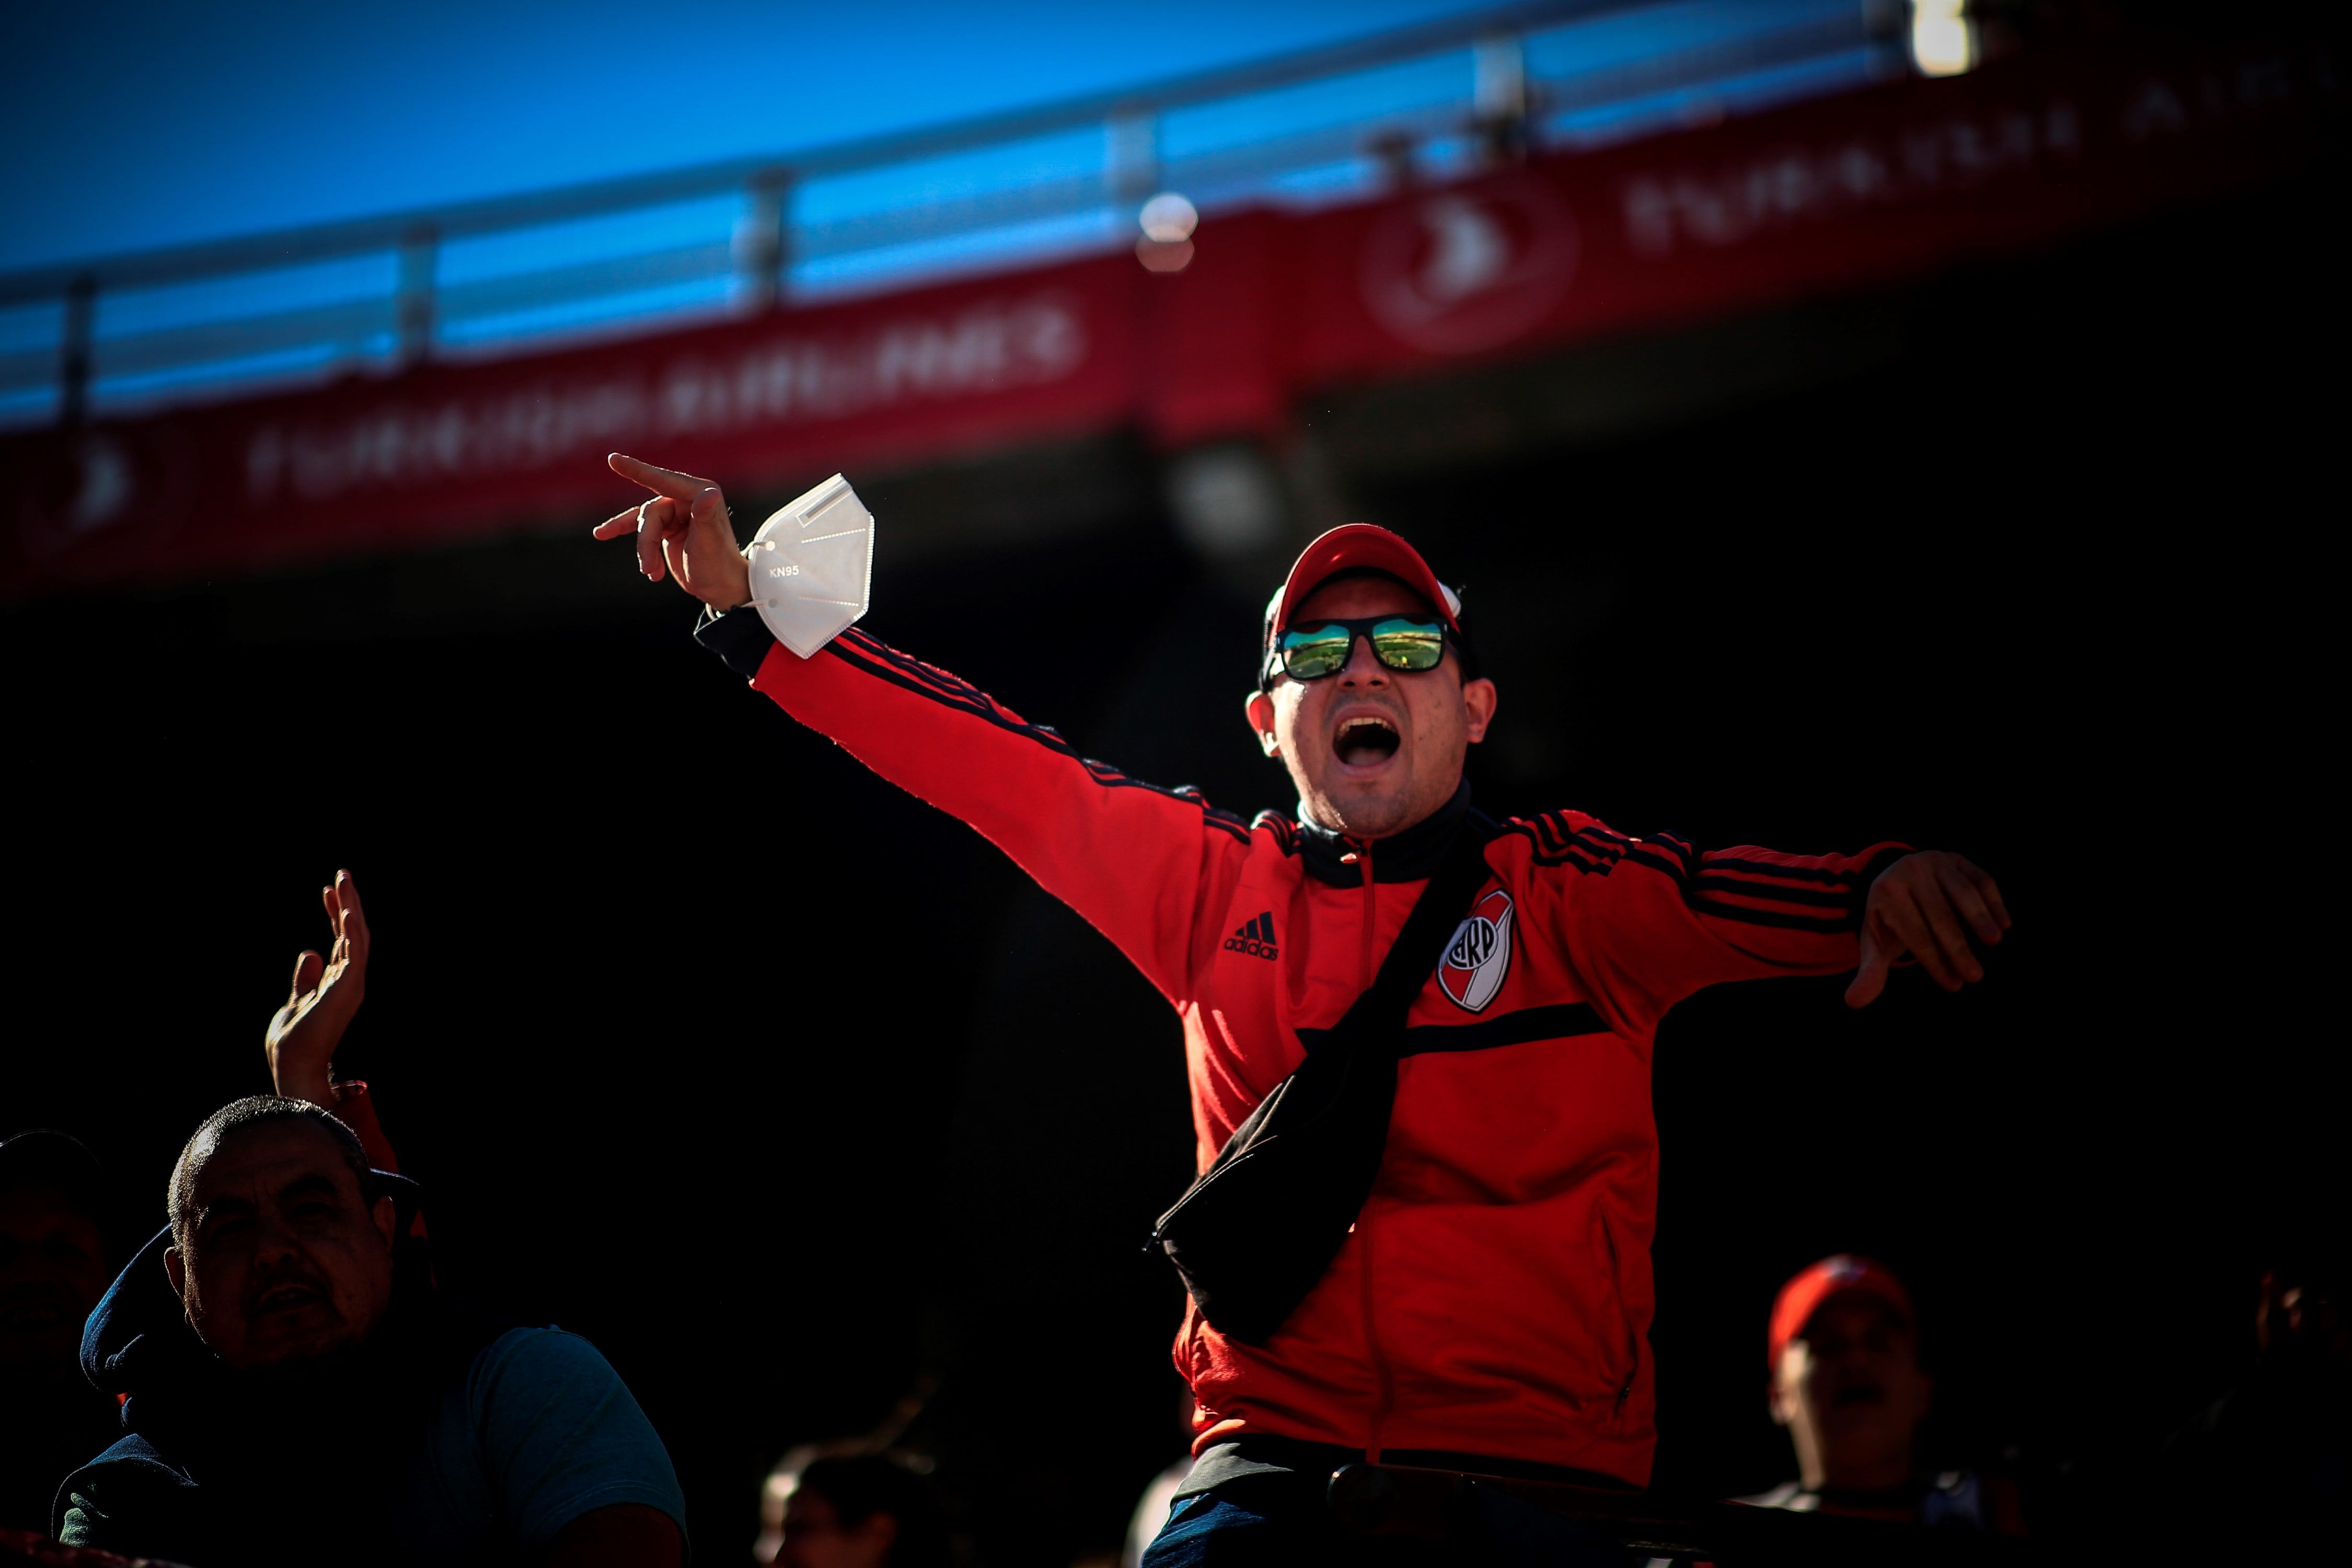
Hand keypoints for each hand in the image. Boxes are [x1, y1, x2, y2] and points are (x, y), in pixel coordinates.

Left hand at [265, 869, 370, 1107]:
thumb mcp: (296, 1001)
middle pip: (353, 932)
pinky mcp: (349, 988)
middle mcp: (350, 979)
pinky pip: (355, 952)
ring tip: (344, 880)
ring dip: (351, 907)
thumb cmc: (294, 1041)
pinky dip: (353, 931)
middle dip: (348, 902)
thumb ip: (306, 978)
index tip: (328, 890)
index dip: (335, 913)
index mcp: (339, 982)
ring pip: (356, 936)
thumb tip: (310, 952)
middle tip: (343, 874)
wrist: (293, 1065)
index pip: (342, 939)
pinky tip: (347, 910)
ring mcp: (351, 983)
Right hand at [593, 453, 752, 609]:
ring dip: (643, 549)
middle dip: (645, 541)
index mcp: (701, 493)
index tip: (613, 459)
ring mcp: (675, 512)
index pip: (663, 480)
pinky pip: (640, 529)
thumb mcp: (710, 542)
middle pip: (650, 513)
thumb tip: (709, 494)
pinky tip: (604, 536)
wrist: (720, 588)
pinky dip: (628, 539)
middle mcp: (687, 498)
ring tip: (650, 572)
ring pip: (643, 524)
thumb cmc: (720, 564)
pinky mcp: (665, 527)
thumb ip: (706, 516)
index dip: (637, 471)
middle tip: (648, 568)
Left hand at [1844, 851, 2009, 1008]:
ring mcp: (1936, 861)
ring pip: (1962, 892)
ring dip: (1980, 917)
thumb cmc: (1889, 918)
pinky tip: (2004, 923)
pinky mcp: (1957, 859)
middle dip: (1958, 948)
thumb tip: (1853, 1002)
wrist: (1895, 878)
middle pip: (1939, 915)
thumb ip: (1870, 970)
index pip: (1914, 931)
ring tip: (1993, 942)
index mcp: (1887, 893)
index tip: (1953, 985)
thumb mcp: (1875, 941)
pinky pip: (1980, 878)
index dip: (1934, 960)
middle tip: (1975, 977)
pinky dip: (1993, 900)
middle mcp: (1910, 871)